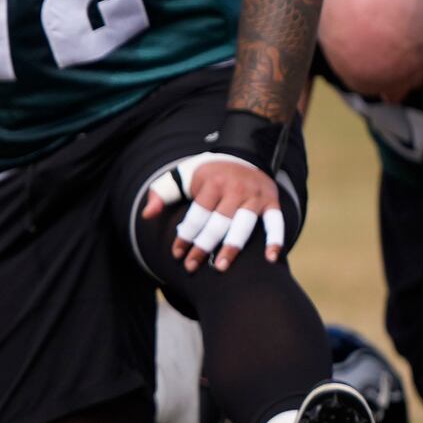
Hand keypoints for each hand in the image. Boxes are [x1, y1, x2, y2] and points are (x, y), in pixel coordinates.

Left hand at [142, 152, 284, 272]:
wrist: (242, 155)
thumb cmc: (206, 174)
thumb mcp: (181, 177)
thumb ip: (161, 194)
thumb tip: (146, 215)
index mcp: (212, 183)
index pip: (196, 215)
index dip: (185, 236)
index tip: (177, 254)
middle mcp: (235, 188)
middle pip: (217, 223)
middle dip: (203, 247)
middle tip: (191, 267)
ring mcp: (255, 195)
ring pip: (243, 225)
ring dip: (232, 248)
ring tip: (221, 267)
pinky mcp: (272, 201)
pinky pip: (276, 222)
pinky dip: (275, 239)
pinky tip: (271, 259)